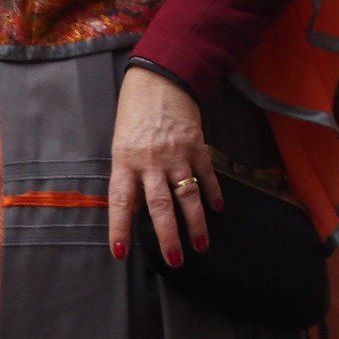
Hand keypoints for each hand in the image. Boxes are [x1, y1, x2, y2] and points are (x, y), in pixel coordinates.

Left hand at [108, 66, 223, 265]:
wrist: (160, 79)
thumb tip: (136, 210)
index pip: (121, 202)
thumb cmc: (134, 114)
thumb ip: (129, 176)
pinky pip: (206, 173)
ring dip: (196, 222)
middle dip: (168, 235)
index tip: (121, 253)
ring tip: (201, 245)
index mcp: (125, 161)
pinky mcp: (196, 144)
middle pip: (160, 205)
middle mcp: (151, 161)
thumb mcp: (121, 145)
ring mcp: (176, 153)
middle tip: (175, 259)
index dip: (120, 229)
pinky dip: (213, 192)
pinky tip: (217, 208)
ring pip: (187, 194)